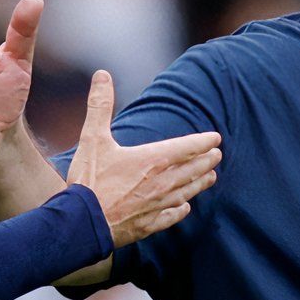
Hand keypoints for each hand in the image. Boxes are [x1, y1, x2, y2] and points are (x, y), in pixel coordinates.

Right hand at [68, 70, 220, 250]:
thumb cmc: (89, 181)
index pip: (188, 148)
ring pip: (187, 192)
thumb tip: (102, 75)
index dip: (204, 142)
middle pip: (193, 170)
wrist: (82, 223)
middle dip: (207, 161)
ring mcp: (157, 206)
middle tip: (217, 156)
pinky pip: (172, 216)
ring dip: (200, 183)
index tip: (216, 138)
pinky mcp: (149, 225)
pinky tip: (185, 207)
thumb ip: (100, 105)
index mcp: (153, 160)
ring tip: (210, 177)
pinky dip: (181, 210)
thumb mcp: (93, 138)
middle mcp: (162, 183)